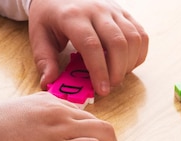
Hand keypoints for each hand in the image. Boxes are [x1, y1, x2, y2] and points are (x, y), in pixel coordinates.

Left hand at [28, 0, 148, 94]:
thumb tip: (50, 83)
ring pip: (133, 39)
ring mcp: (113, 10)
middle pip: (117, 43)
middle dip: (117, 71)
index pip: (91, 45)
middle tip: (109, 87)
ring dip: (129, 64)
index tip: (101, 90)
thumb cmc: (50, 16)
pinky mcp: (125, 13)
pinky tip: (126, 64)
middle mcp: (96, 10)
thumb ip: (44, 60)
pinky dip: (138, 54)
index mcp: (72, 16)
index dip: (99, 71)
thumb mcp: (39, 36)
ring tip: (117, 76)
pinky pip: (141, 35)